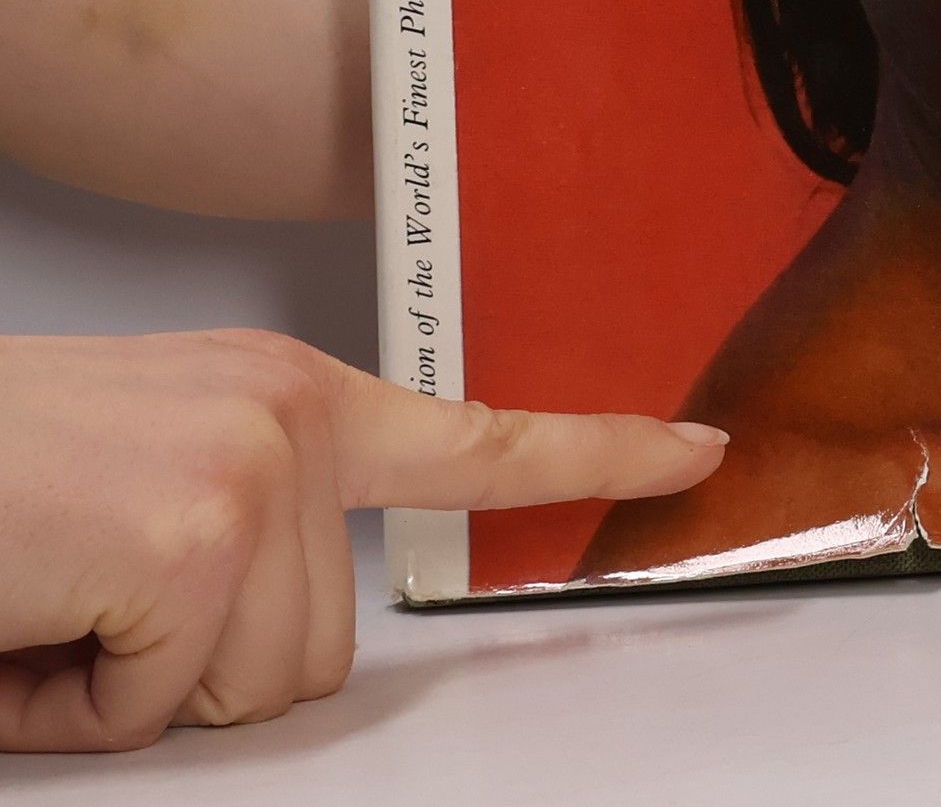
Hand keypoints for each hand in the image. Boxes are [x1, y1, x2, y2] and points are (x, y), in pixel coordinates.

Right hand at [0, 331, 727, 752]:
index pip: (482, 438)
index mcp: (293, 401)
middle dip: (188, 675)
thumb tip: (302, 636)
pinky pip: (159, 711)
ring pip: (251, 692)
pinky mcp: (193, 536)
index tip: (700, 452)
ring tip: (48, 605)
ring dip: (126, 692)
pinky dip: (66, 710)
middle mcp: (291, 416)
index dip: (600, 454)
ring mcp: (253, 471)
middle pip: (322, 653)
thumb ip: (252, 538)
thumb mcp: (150, 488)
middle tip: (80, 602)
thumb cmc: (0, 476)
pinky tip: (21, 623)